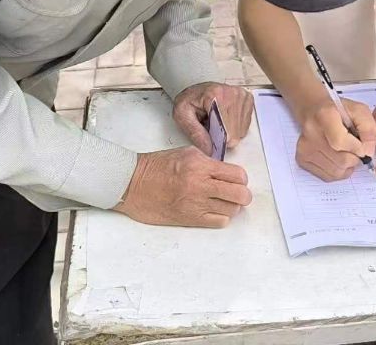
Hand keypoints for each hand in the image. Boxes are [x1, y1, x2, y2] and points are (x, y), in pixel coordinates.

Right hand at [115, 147, 251, 227]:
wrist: (133, 184)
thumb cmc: (156, 167)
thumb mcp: (186, 153)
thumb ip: (209, 161)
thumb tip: (227, 172)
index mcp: (200, 165)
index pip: (237, 174)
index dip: (241, 178)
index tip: (237, 179)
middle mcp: (200, 185)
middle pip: (240, 194)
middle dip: (243, 194)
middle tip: (238, 193)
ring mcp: (195, 204)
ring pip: (232, 210)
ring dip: (232, 206)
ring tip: (223, 201)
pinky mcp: (189, 219)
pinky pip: (219, 222)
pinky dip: (221, 217)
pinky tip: (214, 210)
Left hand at [173, 81, 254, 153]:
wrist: (197, 90)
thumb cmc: (189, 101)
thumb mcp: (182, 116)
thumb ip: (195, 133)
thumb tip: (209, 150)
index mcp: (215, 95)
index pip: (225, 130)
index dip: (217, 141)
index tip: (209, 141)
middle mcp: (232, 93)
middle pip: (235, 133)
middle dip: (221, 136)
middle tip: (209, 126)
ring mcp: (242, 96)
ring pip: (240, 131)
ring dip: (228, 131)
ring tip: (216, 121)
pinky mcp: (248, 100)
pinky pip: (245, 126)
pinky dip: (234, 127)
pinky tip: (224, 119)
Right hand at [296, 99, 375, 180]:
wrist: (314, 110)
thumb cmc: (338, 111)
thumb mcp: (359, 111)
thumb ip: (369, 130)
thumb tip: (368, 153)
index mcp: (325, 116)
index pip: (341, 142)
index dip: (357, 148)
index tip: (363, 147)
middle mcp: (311, 132)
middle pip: (342, 160)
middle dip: (355, 158)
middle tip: (355, 148)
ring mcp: (305, 147)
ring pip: (337, 171)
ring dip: (347, 165)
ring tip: (345, 151)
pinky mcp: (302, 159)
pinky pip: (328, 176)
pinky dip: (338, 170)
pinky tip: (337, 157)